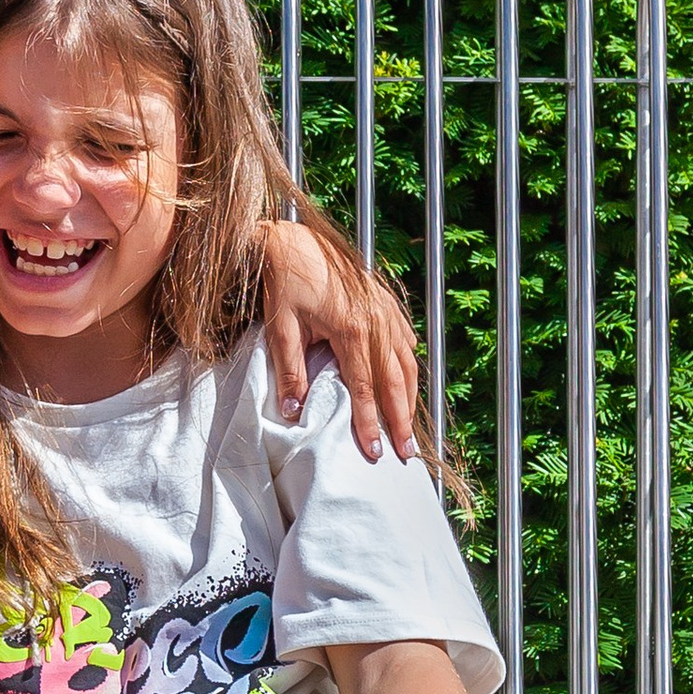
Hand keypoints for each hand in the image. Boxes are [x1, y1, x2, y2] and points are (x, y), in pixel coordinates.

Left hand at [260, 219, 419, 459]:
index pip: (364, 389)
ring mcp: (385, 310)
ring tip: (409, 425)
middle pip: (396, 380)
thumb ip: (290, 371)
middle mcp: (377, 321)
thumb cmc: (285, 281)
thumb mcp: (282, 328)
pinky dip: (408, 363)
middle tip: (406, 452)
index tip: (374, 451)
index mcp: (352, 330)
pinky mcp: (385, 301)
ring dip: (410, 395)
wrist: (294, 240)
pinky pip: (404, 338)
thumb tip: (293, 411)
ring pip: (407, 361)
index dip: (369, 423)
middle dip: (402, 419)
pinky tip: (406, 379)